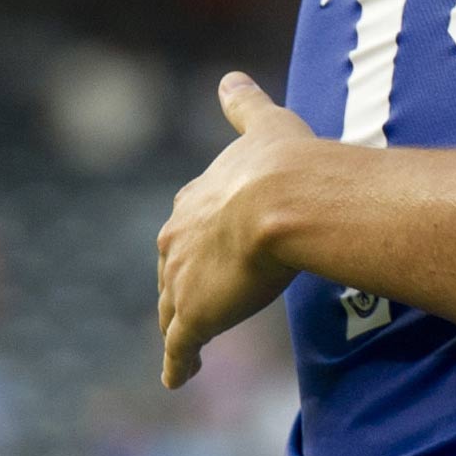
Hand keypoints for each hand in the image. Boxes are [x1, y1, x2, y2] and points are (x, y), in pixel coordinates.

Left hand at [156, 73, 309, 388]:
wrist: (283, 200)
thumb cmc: (282, 163)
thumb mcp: (263, 125)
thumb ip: (243, 106)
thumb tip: (229, 77)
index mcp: (192, 202)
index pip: (187, 226)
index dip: (198, 238)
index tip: (206, 248)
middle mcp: (176, 242)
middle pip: (172, 270)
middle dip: (182, 282)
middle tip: (199, 296)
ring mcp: (182, 282)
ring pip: (173, 309)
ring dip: (179, 323)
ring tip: (187, 340)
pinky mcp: (194, 317)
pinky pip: (181, 348)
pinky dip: (178, 363)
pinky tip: (178, 378)